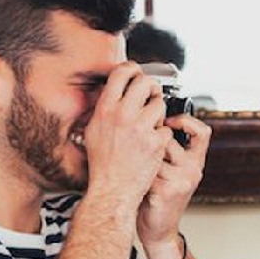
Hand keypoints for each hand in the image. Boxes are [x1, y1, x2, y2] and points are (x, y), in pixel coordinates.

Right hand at [83, 63, 170, 201]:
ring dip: (158, 112)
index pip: (122, 72)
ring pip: (160, 104)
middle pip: (146, 82)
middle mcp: (123, 115)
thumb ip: (104, 109)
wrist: (113, 189)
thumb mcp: (93, 130)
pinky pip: (166, 128)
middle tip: (151, 96)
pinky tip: (153, 144)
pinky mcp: (156, 142)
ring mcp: (141, 128)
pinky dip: (162, 136)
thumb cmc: (102, 164)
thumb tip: (113, 91)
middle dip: (151, 88)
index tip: (137, 73)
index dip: (132, 69)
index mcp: (105, 110)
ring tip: (151, 124)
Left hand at [136, 114, 211, 245]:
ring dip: (142, 161)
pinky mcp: (167, 190)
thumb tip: (152, 121)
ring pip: (154, 153)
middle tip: (143, 155)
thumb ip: (169, 150)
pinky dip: (137, 175)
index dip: (185, 120)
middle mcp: (193, 169)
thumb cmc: (160, 197)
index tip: (168, 120)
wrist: (159, 229)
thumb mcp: (171, 171)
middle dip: (151, 144)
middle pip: (170, 139)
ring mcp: (182, 180)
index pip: (202, 131)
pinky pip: (146, 169)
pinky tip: (138, 184)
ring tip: (141, 173)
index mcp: (196, 161)